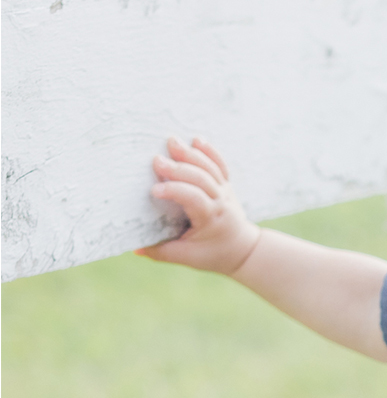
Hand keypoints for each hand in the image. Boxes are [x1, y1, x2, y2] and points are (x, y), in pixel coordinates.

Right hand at [137, 135, 259, 273]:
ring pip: (210, 168)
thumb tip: (133, 249)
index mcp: (211, 218)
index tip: (154, 190)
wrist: (243, 249)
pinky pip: (220, 165)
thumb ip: (161, 252)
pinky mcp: (225, 185)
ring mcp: (225, 191)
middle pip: (201, 180)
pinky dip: (210, 152)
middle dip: (179, 169)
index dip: (175, 191)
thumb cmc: (213, 254)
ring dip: (191, 154)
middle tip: (156, 160)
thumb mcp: (187, 258)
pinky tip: (197, 139)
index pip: (194, 199)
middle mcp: (221, 201)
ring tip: (172, 141)